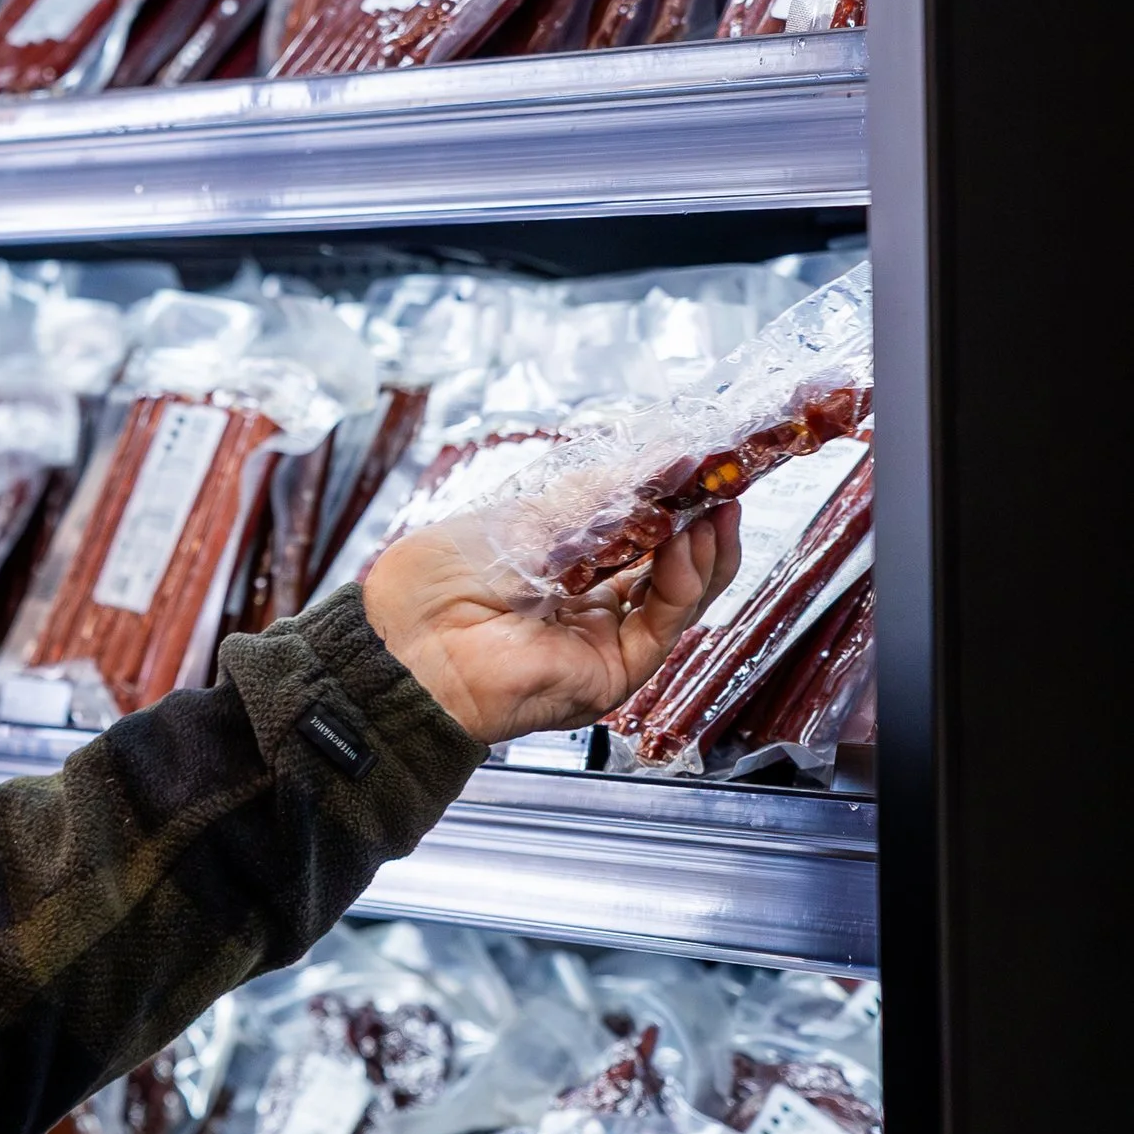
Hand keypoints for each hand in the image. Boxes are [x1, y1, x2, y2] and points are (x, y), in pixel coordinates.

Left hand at [362, 501, 740, 741]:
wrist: (406, 640)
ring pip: (678, 599)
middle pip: (670, 571)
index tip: (702, 467)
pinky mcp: (609, 672)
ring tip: (717, 506)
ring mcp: (601, 643)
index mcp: (563, 572)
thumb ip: (597, 498)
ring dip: (704, 549)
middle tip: (726, 482)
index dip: (673, 505)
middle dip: (702, 525)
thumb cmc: (438, 581)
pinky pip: (663, 625)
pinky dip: (683, 581)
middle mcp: (588, 611)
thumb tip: (660, 461)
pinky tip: (688, 542)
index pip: (638, 538)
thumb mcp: (526, 517)